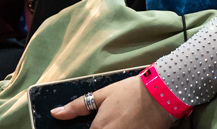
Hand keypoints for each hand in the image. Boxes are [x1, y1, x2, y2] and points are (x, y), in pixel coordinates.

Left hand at [49, 73, 171, 127]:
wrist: (161, 93)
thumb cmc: (131, 92)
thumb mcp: (102, 95)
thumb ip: (78, 106)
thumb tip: (55, 113)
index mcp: (99, 128)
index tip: (102, 123)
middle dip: (104, 128)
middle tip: (115, 119)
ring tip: (124, 121)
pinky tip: (131, 125)